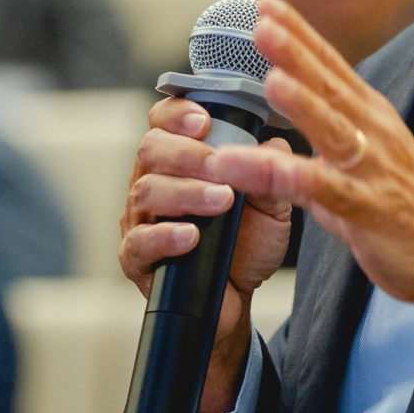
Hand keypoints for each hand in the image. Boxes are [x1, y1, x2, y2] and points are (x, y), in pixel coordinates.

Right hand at [120, 97, 294, 412]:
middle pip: (151, 150)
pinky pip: (139, 242)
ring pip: (145, 192)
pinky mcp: (137, 260)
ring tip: (222, 201)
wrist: (238, 300)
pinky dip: (165, 236)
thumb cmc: (246, 245)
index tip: (204, 119)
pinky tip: (191, 236)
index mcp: (179, 161)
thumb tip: (276, 142)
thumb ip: (271, 172)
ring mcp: (141, 221)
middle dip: (188, 153)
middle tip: (220, 164)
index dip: (177, 113)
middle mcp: (154, 183)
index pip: (163, 121)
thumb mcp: (271, 206)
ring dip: (186, 193)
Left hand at [199, 0, 413, 319]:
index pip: (331, 65)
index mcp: (370, 115)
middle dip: (296, 51)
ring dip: (302, 102)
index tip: (266, 2)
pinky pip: (322, 189)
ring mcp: (372, 170)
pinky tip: (255, 166)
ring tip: (271, 77)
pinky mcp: (369, 210)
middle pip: (331, 85)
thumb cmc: (407, 205)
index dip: (300, 33)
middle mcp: (373, 133)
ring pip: (333, 130)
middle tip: (262, 20)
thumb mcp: (366, 154)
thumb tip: (284, 101)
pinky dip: (287, 175)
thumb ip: (326, 127)